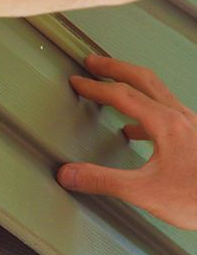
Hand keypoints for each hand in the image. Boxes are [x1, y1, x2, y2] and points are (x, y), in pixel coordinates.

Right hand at [57, 54, 196, 228]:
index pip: (121, 94)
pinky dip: (147, 111)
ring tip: (114, 90)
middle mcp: (181, 118)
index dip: (95, 87)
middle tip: (94, 62)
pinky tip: (139, 131)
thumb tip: (69, 174)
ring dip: (132, 86)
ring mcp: (193, 126)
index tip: (77, 82)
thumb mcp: (145, 192)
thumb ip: (103, 180)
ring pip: (159, 93)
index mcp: (165, 123)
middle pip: (143, 79)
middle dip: (115, 68)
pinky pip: (168, 113)